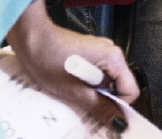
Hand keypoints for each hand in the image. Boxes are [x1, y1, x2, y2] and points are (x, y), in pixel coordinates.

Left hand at [5, 0, 138, 127]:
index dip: (119, 106)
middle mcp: (111, 52)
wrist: (31, 38)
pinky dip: (87, 85)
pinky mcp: (89, 54)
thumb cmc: (48, 58)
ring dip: (94, 93)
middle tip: (86, 110)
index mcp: (113, 58)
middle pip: (119, 86)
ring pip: (106, 82)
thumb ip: (99, 106)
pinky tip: (71, 87)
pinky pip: (96, 75)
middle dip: (104, 101)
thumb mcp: (74, 90)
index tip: (105, 117)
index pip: (130, 90)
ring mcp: (100, 52)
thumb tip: (119, 122)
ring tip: (74, 96)